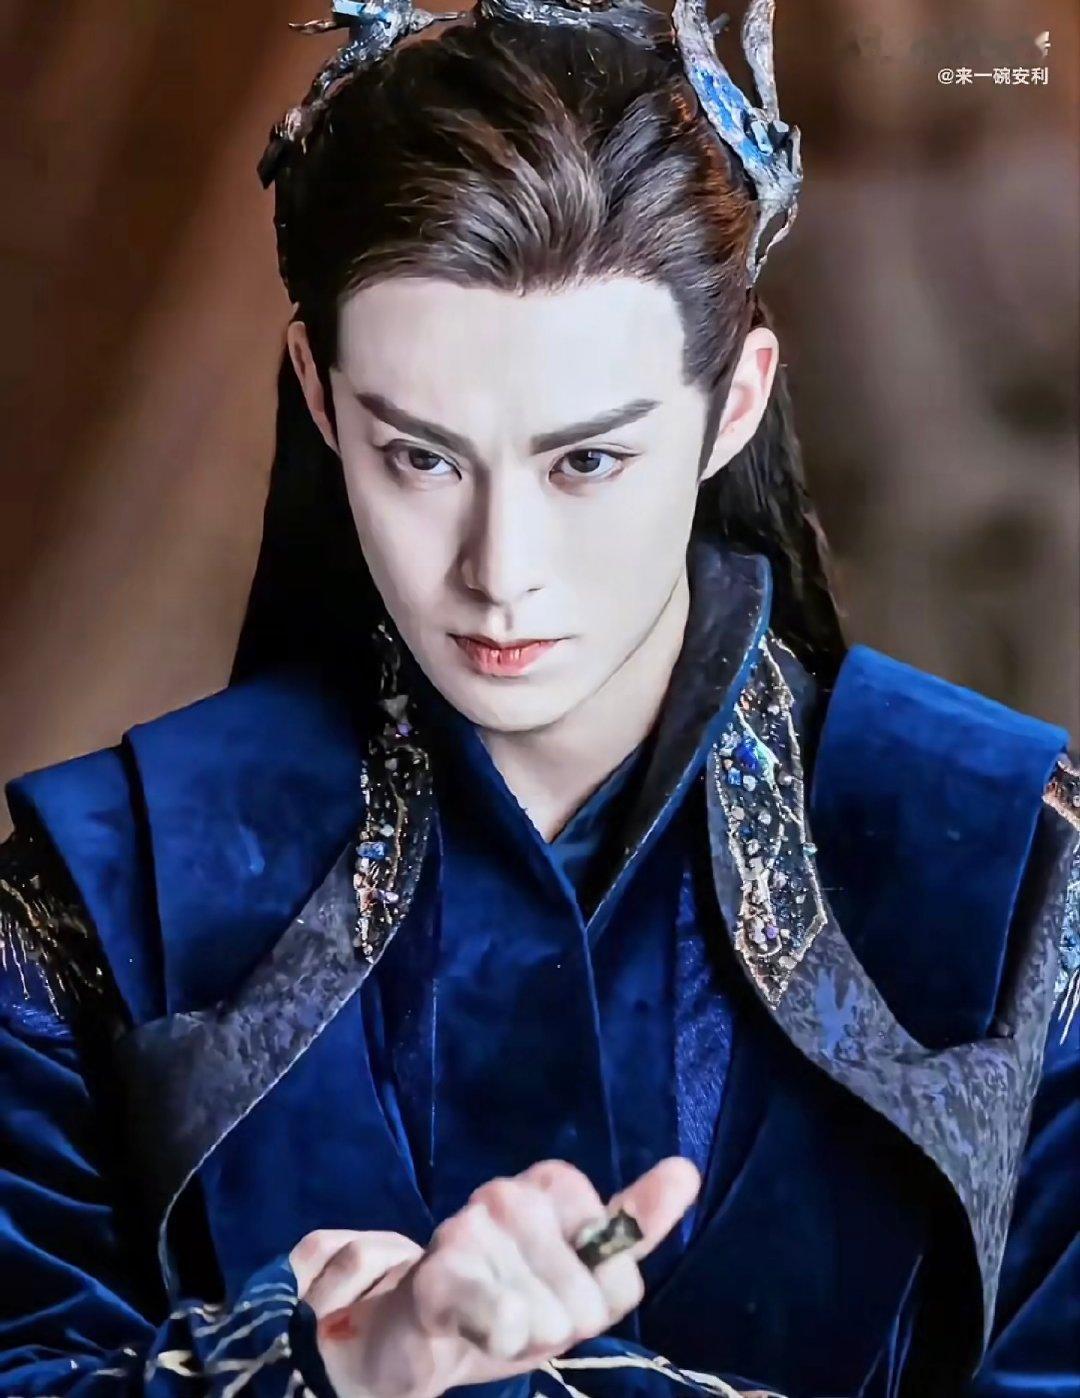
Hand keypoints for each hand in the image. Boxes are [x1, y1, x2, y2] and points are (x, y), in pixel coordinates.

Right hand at [314, 1155, 700, 1397]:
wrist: (414, 1333)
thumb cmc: (511, 1294)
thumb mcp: (581, 1267)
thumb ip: (635, 1225)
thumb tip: (687, 1171)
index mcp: (552, 1183)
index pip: (621, 1265)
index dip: (597, 1296)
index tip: (561, 1290)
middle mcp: (511, 1194)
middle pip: (586, 1298)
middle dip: (560, 1324)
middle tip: (519, 1312)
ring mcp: (470, 1230)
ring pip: (546, 1317)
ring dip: (525, 1340)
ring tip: (491, 1322)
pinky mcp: (437, 1277)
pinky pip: (495, 1310)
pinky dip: (500, 1328)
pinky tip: (496, 1330)